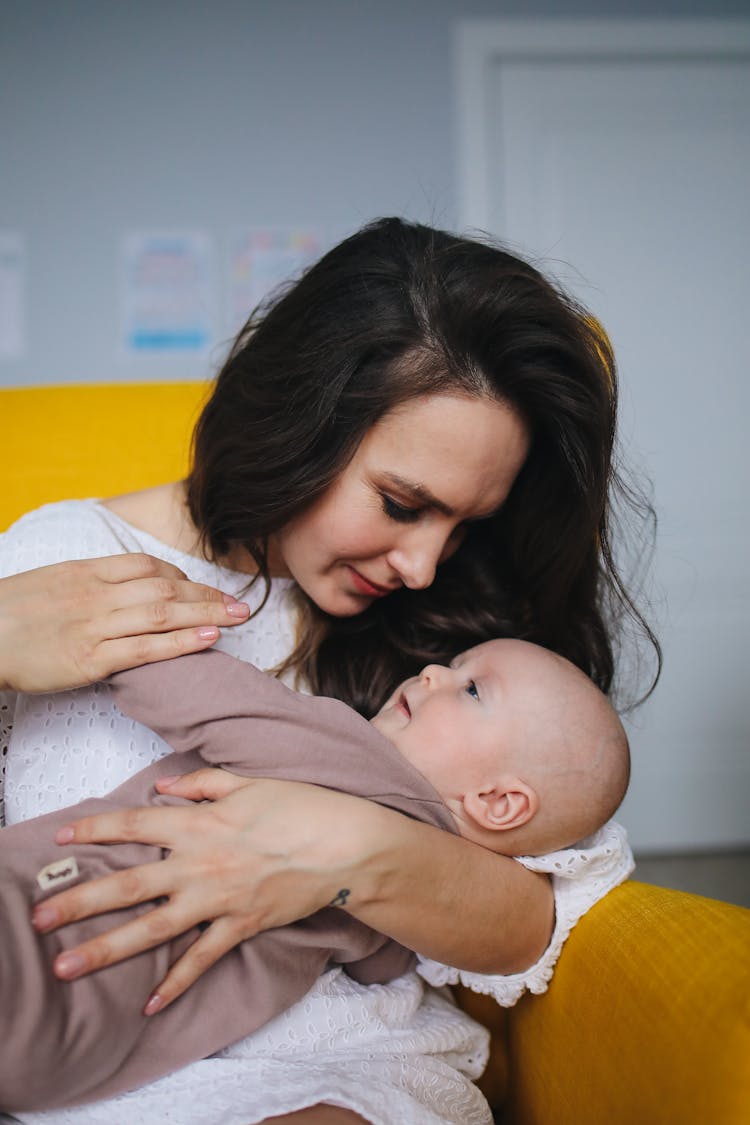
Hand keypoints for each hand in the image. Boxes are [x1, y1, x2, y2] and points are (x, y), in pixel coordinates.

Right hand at [0, 555, 249, 691]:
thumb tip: (124, 588)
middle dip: (207, 596)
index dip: (182, 578)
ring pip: (162, 614)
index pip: (147, 567)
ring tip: (237, 620)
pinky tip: (208, 639)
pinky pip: (145, 648)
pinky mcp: (88, 658)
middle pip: (165, 589)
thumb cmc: (10, 615)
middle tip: (241, 605)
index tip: (202, 591)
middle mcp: (95, 594)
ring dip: (205, 615)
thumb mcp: (51, 583)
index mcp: (85, 571)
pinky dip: (180, 642)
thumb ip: (89, 583)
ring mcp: (93, 625)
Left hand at [31, 770, 386, 1011]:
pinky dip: (176, 982)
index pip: (136, 824)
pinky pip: (201, 958)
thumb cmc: (301, 806)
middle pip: (129, 884)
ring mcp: (219, 898)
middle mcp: (200, 862)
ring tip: (68, 964)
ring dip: (106, 948)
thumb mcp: (250, 782)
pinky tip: (149, 1003)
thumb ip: (202, 784)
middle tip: (40, 918)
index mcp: (200, 822)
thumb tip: (162, 786)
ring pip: (153, 928)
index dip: (96, 830)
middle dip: (80, 901)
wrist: (346, 845)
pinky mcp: (241, 925)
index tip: (63, 840)